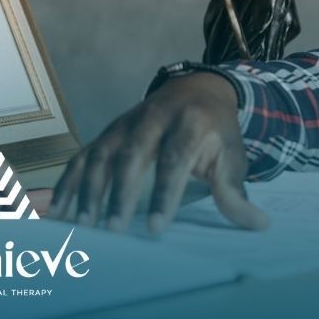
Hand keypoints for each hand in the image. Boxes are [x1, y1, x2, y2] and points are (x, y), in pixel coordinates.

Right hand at [50, 73, 266, 234]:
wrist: (195, 89)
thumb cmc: (214, 130)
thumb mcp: (232, 154)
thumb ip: (235, 190)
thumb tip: (257, 224)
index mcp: (188, 123)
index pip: (173, 160)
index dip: (163, 194)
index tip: (155, 227)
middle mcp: (151, 119)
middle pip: (130, 156)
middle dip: (119, 193)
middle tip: (113, 229)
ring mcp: (123, 125)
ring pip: (100, 154)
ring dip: (89, 189)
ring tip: (85, 224)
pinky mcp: (106, 133)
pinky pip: (82, 157)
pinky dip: (69, 183)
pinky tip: (60, 211)